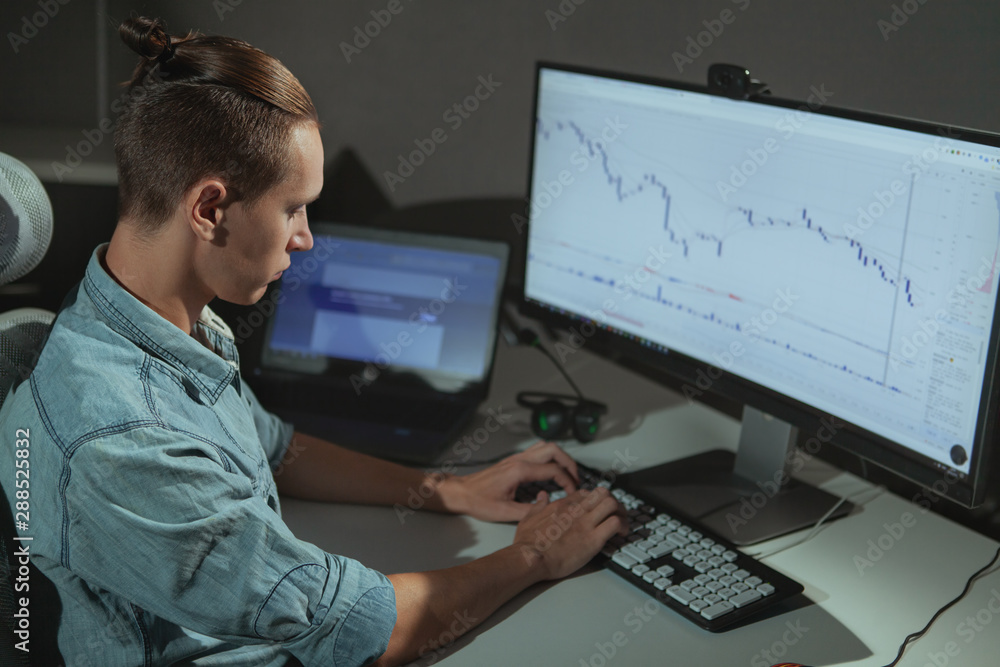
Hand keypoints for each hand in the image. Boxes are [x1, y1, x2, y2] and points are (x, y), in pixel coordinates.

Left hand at [437, 441, 581, 522]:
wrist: (461, 492)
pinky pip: (537, 452)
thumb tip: (550, 510)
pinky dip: (550, 458)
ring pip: (546, 446)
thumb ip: (530, 511)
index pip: (554, 470)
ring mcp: (516, 458)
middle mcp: (519, 460)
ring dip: (560, 458)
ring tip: (567, 475)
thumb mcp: (505, 512)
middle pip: (554, 450)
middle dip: (569, 464)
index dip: (568, 482)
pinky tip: (550, 473)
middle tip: (575, 480)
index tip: (573, 494)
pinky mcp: (513, 460)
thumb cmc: (478, 501)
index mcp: (520, 471)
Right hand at [513, 487, 626, 580]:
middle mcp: (576, 510)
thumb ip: (538, 505)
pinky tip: (621, 535)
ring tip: (621, 525)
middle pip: (603, 494)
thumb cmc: (527, 543)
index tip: (597, 510)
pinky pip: (616, 523)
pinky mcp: (593, 539)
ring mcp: (586, 523)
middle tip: (615, 515)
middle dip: (613, 502)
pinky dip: (623, 527)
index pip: (587, 493)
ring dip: (621, 513)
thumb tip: (542, 496)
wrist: (530, 558)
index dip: (595, 500)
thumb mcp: (528, 517)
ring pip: (613, 504)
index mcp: (563, 504)